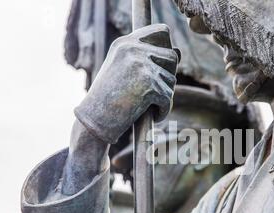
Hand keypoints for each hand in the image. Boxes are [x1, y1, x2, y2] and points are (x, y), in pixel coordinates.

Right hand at [75, 24, 179, 143]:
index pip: (162, 32)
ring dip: (163, 96)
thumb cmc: (108, 98)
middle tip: (153, 91)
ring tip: (146, 105)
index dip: (166, 49)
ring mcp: (142, 67)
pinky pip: (168, 98)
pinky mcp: (150, 86)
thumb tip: (179, 51)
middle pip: (171, 58)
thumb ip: (149, 59)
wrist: (94, 121)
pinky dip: (163, 110)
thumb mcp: (125, 71)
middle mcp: (134, 50)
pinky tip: (151, 115)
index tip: (158, 66)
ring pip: (171, 80)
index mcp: (125, 43)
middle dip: (166, 76)